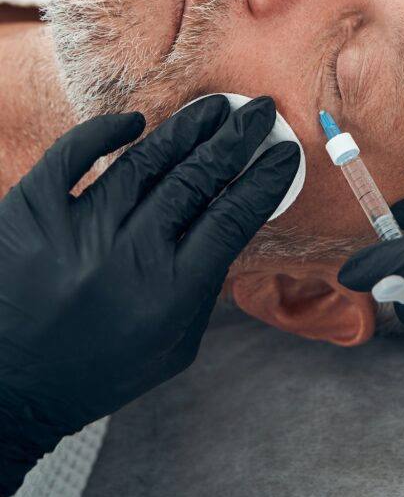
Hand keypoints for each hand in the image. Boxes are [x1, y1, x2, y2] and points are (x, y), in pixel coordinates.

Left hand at [0, 94, 298, 496]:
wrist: (11, 390)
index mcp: (170, 292)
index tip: (283, 155)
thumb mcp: (173, 345)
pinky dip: (104, 132)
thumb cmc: (99, 371)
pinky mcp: (33, 212)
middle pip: (197, 179)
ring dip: (188, 127)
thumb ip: (205, 286)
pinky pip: (73, 154)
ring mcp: (77, 230)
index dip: (264, 179)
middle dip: (237, 139)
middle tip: (259, 111)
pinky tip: (135, 121)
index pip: (232, 217)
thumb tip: (230, 223)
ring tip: (216, 107)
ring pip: (145, 160)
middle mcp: (128, 256)